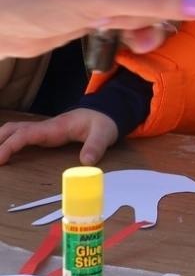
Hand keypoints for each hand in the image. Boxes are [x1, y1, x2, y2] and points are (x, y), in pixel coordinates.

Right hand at [0, 108, 118, 166]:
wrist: (104, 113)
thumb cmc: (102, 123)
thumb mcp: (104, 134)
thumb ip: (95, 146)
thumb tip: (86, 162)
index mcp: (54, 128)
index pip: (25, 134)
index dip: (9, 146)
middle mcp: (44, 128)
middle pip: (12, 130)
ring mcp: (43, 130)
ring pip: (14, 131)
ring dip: (0, 140)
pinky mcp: (44, 135)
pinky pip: (21, 137)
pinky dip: (8, 142)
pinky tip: (3, 153)